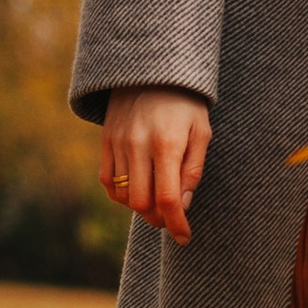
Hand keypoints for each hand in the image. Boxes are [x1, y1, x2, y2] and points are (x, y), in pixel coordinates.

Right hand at [100, 86, 212, 244]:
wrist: (152, 69)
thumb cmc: (185, 103)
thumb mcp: (202, 131)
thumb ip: (193, 170)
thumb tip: (184, 205)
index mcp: (168, 144)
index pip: (168, 198)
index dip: (176, 223)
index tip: (184, 238)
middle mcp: (139, 146)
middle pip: (142, 203)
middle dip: (158, 219)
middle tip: (171, 219)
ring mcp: (118, 144)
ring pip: (123, 196)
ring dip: (140, 208)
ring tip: (156, 203)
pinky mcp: (105, 142)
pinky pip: (107, 182)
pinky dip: (121, 195)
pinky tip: (136, 191)